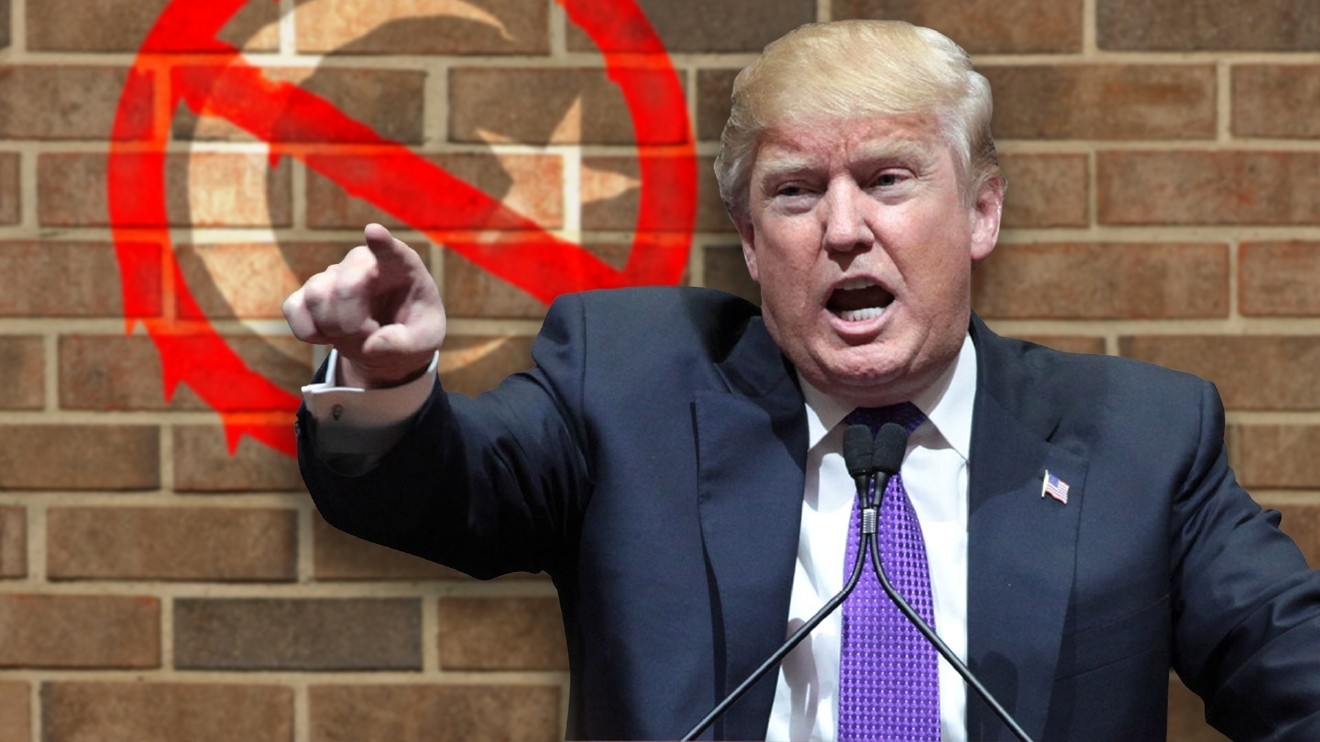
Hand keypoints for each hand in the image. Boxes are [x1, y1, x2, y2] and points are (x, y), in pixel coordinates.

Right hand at [283, 224, 445, 387]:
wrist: (385, 340)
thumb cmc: (411, 332)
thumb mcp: (423, 342)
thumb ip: (405, 345)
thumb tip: (371, 346)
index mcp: (401, 267)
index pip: (391, 251)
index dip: (381, 242)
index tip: (374, 232)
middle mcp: (363, 262)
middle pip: (344, 288)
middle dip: (353, 324)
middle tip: (370, 335)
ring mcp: (333, 274)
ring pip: (316, 297)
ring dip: (333, 329)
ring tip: (355, 334)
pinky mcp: (307, 292)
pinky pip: (293, 308)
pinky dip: (308, 331)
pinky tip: (329, 334)